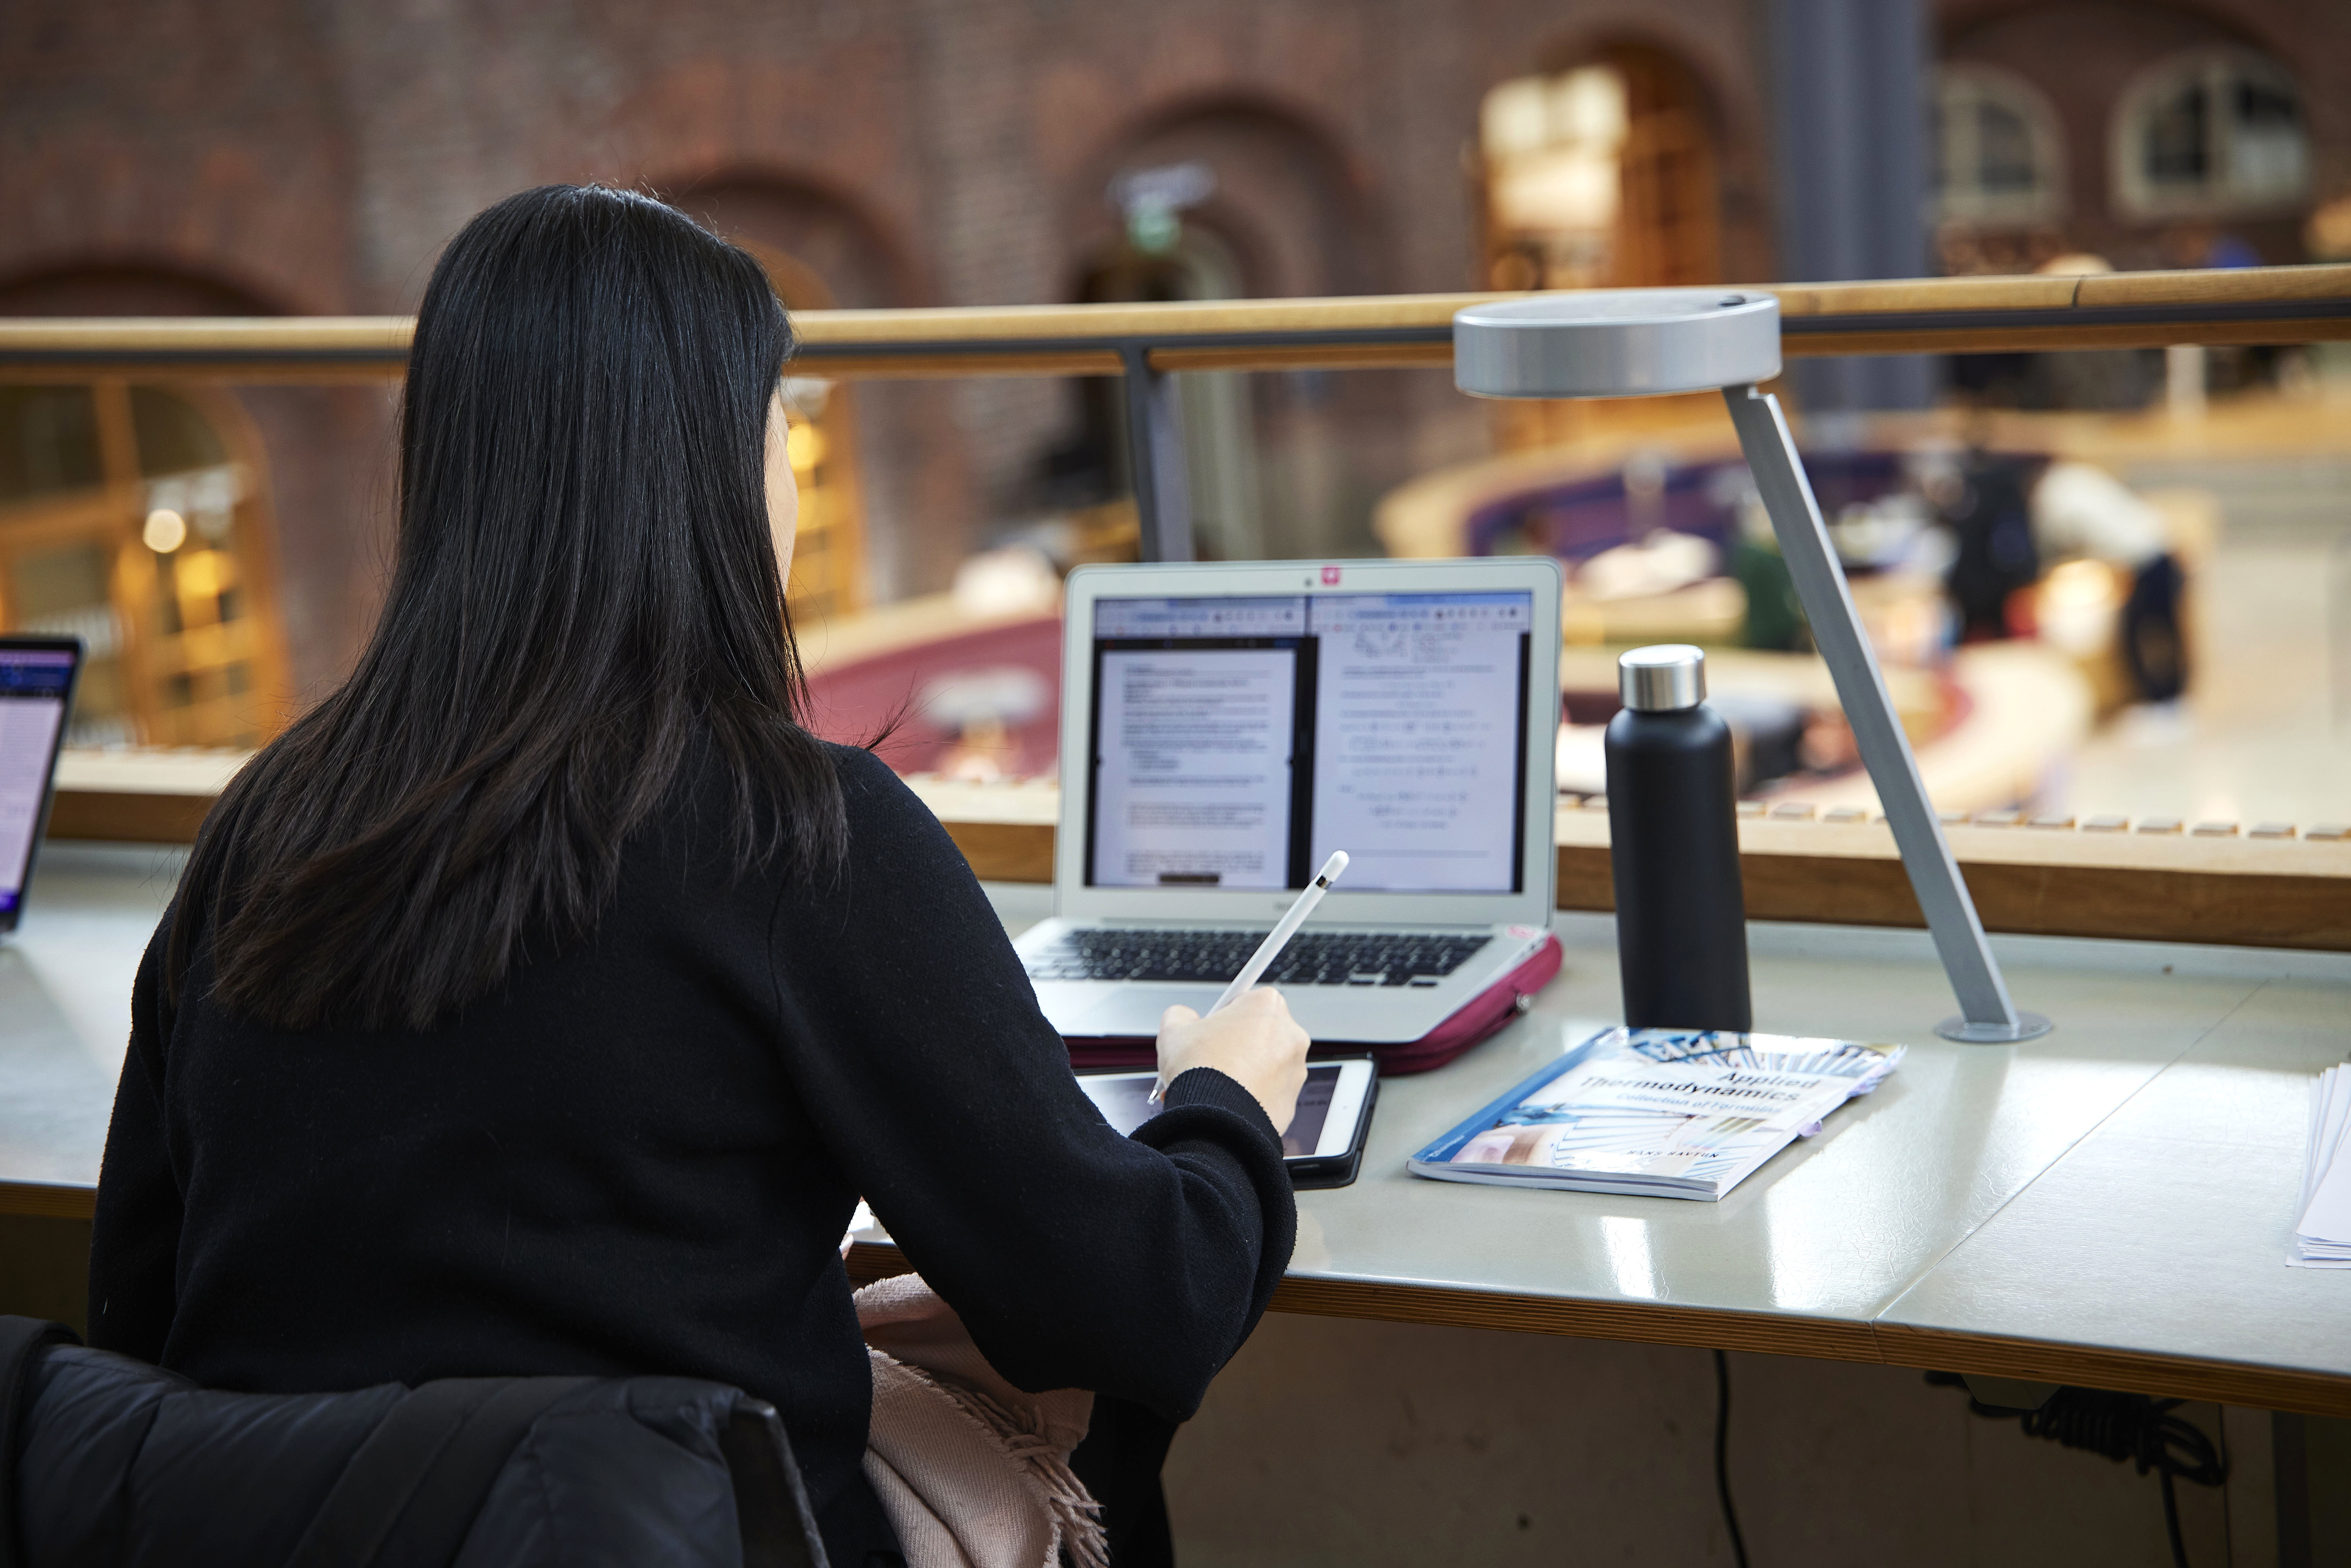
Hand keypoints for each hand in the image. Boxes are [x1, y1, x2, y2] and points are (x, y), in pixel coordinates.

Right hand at [1155, 989, 1310, 1133]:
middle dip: (1235, 1046)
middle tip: (1209, 1060)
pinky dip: (1252, 1097)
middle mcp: (1290, 1035)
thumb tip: (1183, 1017)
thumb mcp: (1173, 1030)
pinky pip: (1269, 1094)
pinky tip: (1228, 1102)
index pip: (1245, 1001)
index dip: (1223, 1017)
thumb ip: (1180, 1014)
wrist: (1214, 1120)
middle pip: (1258, 1034)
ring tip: (1214, 1085)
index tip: (1211, 1030)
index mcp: (1267, 1006)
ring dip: (1243, 1072)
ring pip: (1265, 1066)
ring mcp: (1295, 1070)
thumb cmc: (1199, 1071)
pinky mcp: (1292, 1101)